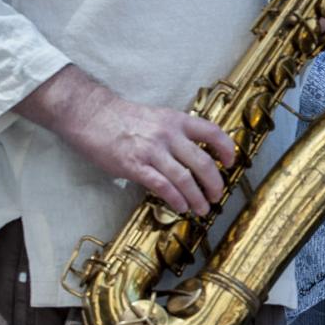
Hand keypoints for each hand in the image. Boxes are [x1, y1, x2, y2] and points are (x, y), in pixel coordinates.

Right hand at [14, 65, 234, 214]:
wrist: (94, 115)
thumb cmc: (125, 118)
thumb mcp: (158, 117)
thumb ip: (177, 133)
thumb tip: (195, 154)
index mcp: (177, 120)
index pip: (212, 132)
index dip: (226, 149)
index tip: (231, 163)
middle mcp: (169, 134)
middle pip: (203, 162)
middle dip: (215, 183)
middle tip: (217, 195)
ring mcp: (152, 151)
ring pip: (185, 179)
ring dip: (197, 198)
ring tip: (202, 208)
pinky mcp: (135, 166)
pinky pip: (162, 186)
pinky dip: (176, 200)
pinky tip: (181, 206)